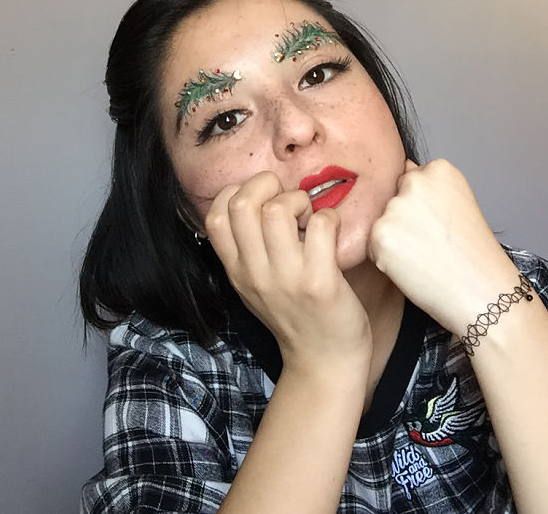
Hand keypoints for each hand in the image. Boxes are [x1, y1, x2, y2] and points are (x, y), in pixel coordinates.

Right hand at [205, 171, 371, 375]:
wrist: (324, 362)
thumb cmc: (296, 316)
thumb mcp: (257, 285)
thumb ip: (250, 249)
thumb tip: (262, 201)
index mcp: (237, 270)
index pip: (215, 216)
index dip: (237, 193)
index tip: (262, 200)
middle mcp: (254, 273)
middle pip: (242, 204)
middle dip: (267, 186)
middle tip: (289, 202)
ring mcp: (285, 278)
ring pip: (277, 210)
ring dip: (299, 201)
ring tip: (309, 219)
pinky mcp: (319, 282)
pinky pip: (321, 225)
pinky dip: (329, 219)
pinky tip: (332, 234)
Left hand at [367, 159, 520, 334]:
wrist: (481, 291)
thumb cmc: (473, 254)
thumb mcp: (457, 203)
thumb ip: (427, 188)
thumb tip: (401, 176)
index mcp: (438, 169)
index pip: (407, 178)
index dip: (418, 206)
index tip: (435, 224)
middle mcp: (414, 182)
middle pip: (391, 198)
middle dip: (402, 219)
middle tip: (430, 242)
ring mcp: (395, 208)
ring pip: (380, 222)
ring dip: (392, 239)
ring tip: (424, 255)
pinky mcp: (380, 234)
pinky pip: (372, 245)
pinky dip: (385, 259)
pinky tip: (412, 267)